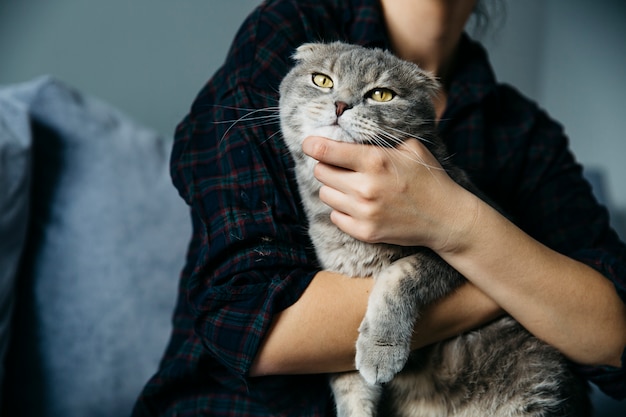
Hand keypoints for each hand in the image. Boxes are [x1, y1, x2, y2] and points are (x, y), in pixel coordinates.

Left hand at [301, 136, 477, 250]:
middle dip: (328, 167)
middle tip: (341, 167)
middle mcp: (365, 187)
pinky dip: (342, 210)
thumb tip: (352, 128)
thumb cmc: (428, 179)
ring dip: (334, 189)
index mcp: (375, 161)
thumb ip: (381, 139)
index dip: (312, 145)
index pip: (326, 151)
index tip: (309, 144)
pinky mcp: (365, 232)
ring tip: (352, 187)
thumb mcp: (410, 148)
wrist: (446, 218)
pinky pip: (335, 217)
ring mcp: (364, 212)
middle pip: (321, 173)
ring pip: (325, 195)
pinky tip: (359, 205)